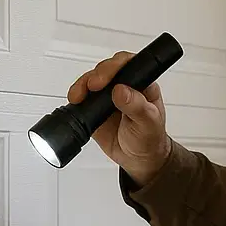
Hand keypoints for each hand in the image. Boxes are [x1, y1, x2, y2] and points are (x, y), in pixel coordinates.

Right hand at [67, 52, 171, 185]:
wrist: (139, 160)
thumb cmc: (149, 139)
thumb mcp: (148, 123)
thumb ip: (137, 106)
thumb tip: (121, 90)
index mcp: (142, 85)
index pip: (128, 65)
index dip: (114, 67)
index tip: (104, 80)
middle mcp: (124, 86)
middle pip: (106, 69)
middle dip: (95, 75)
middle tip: (91, 87)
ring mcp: (108, 96)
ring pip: (91, 80)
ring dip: (82, 85)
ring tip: (78, 97)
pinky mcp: (95, 108)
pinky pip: (83, 97)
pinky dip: (76, 97)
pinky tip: (75, 102)